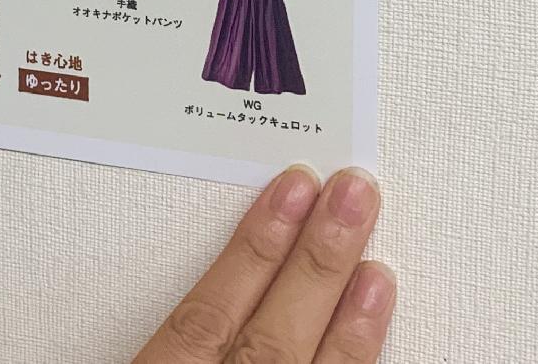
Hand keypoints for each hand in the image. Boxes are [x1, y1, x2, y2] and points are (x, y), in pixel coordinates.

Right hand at [133, 166, 393, 362]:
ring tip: (375, 262)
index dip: (254, 247)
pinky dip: (353, 360)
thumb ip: (162, 331)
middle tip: (350, 193)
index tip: (291, 191)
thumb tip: (194, 272)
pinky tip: (373, 322)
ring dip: (344, 318)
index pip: (207, 316)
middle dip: (315, 261)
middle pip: (270, 336)